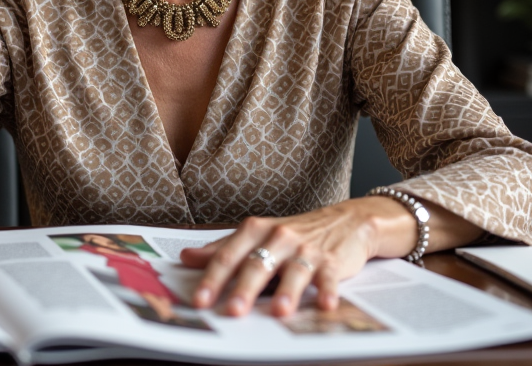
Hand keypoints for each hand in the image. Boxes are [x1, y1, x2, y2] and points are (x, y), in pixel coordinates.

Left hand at [179, 195, 480, 317]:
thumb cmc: (293, 233)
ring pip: (293, 271)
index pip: (229, 254)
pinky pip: (328, 276)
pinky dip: (328, 291)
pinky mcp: (332, 260)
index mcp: (256, 231)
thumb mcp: (257, 236)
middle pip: (258, 264)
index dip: (213, 277)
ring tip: (279, 311)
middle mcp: (279, 237)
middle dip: (245, 288)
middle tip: (233, 310)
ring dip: (287, 291)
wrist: (345, 220)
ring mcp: (306, 248)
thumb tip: (187, 257)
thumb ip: (223, 248)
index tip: (200, 299)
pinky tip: (325, 305)